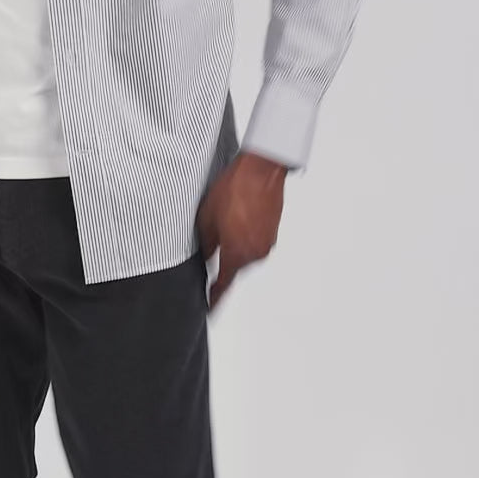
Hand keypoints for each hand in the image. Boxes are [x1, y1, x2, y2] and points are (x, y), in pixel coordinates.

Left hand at [195, 151, 288, 311]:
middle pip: (234, 267)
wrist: (261, 169)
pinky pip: (255, 241)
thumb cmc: (235, 188)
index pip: (223, 286)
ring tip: (227, 218)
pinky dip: (246, 234)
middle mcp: (254, 254)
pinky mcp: (273, 232)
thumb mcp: (207, 217)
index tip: (210, 307)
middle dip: (223, 257)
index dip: (215, 298)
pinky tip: (238, 215)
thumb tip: (205, 258)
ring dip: (235, 243)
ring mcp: (266, 243)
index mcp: (236, 254)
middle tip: (215, 235)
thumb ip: (206, 245)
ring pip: (245, 253)